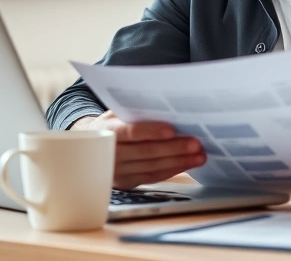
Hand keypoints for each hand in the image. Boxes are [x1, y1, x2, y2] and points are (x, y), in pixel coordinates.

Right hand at [72, 111, 206, 188]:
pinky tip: (187, 164)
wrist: (90, 148)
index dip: (150, 131)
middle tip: (196, 143)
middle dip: (174, 148)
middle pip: (145, 152)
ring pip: (152, 168)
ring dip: (179, 162)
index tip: (171, 130)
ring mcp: (118, 172)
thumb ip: (135, 111)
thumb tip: (166, 106)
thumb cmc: (112, 125)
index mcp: (107, 131)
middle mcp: (110, 154)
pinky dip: (172, 170)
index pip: (129, 132)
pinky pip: (153, 178)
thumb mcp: (116, 113)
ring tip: (199, 155)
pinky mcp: (127, 183)